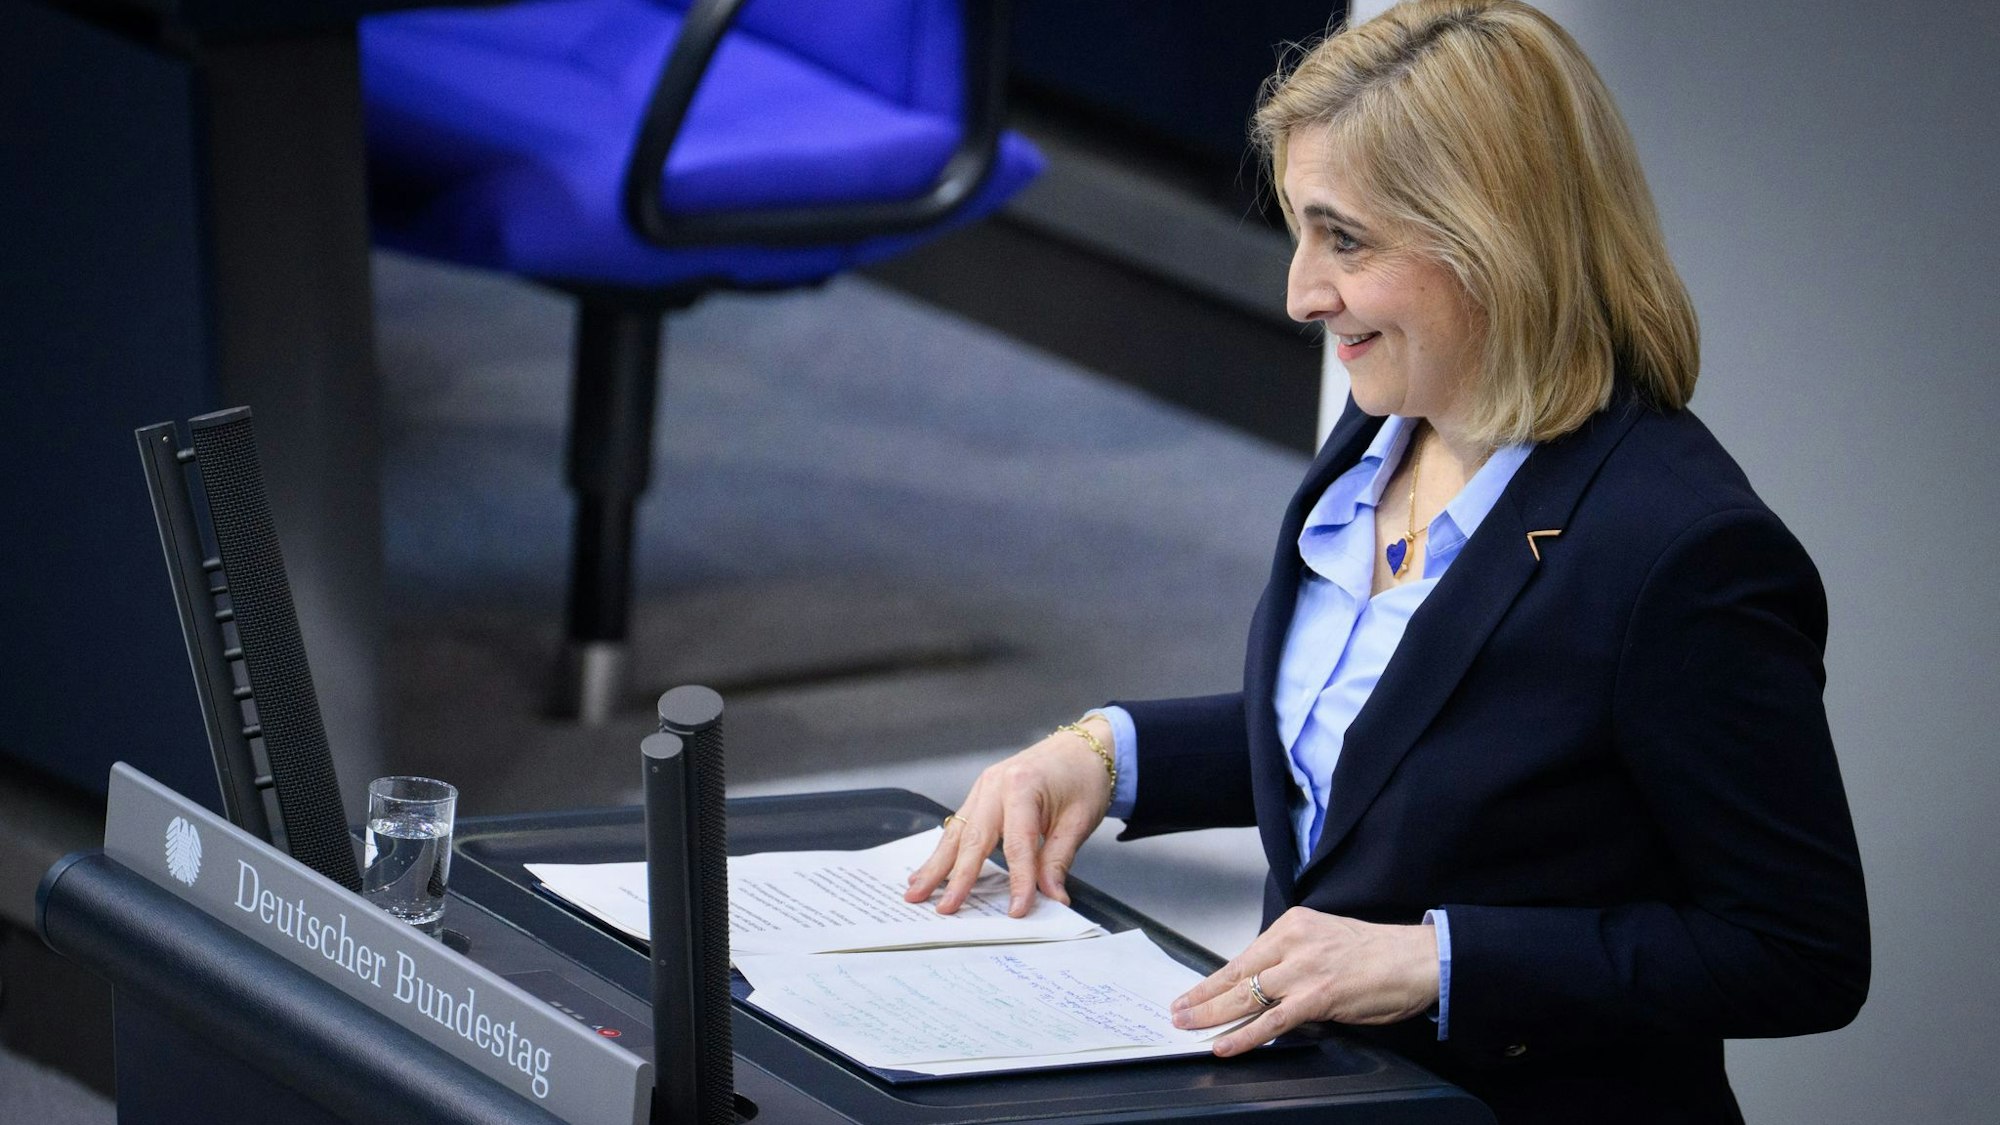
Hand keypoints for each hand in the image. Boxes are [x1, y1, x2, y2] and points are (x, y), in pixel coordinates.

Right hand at [903, 718, 1114, 916]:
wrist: (1084, 746)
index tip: (1016, 911)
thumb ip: (1058, 861)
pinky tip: (930, 868)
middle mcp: (995, 784)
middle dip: (955, 877)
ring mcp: (984, 787)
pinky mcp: (981, 794)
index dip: (1017, 881)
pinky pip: (960, 825)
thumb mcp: (1079, 821)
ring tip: (916, 891)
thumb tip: (1050, 897)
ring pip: (956, 832)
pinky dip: (945, 850)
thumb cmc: (1084, 777)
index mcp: (1022, 787)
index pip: (1017, 845)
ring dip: (936, 865)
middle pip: (972, 839)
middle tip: (943, 908)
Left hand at [1170, 908, 1439, 1055]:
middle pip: (1236, 973)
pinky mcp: (1318, 995)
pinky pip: (1272, 1020)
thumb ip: (1292, 960)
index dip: (1213, 979)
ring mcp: (1304, 968)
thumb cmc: (1377, 954)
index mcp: (1293, 925)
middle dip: (1201, 995)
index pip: (1243, 956)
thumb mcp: (1324, 941)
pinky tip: (1225, 1043)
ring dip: (1212, 1013)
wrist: (1417, 959)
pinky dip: (1244, 1034)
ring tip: (1188, 1024)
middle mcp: (1294, 941)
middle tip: (1177, 1009)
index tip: (1192, 992)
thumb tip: (1263, 987)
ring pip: (1246, 994)